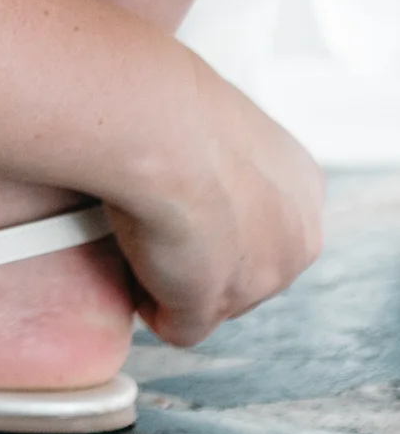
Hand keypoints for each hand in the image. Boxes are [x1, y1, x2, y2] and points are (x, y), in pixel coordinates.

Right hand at [104, 54, 323, 345]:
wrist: (158, 126)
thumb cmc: (174, 109)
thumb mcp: (218, 128)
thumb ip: (223, 166)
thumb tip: (189, 181)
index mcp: (304, 187)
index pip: (263, 225)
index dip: (218, 219)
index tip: (185, 202)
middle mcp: (297, 237)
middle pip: (242, 269)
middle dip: (199, 255)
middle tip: (158, 219)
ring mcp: (261, 282)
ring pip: (209, 297)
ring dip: (172, 274)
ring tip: (141, 229)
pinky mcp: (213, 309)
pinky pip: (174, 324)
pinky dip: (146, 299)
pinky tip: (131, 258)